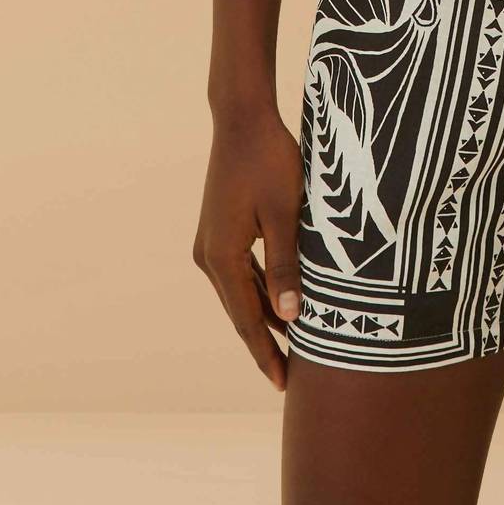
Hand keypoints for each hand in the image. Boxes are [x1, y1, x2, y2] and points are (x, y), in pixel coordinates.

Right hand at [193, 105, 304, 389]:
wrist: (243, 120)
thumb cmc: (269, 161)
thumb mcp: (286, 213)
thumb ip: (287, 265)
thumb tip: (290, 317)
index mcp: (222, 258)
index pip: (247, 320)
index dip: (266, 353)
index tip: (284, 383)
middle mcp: (209, 256)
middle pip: (241, 311)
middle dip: (266, 343)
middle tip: (294, 376)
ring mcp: (212, 243)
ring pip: (242, 292)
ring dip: (265, 316)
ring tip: (293, 345)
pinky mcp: (220, 230)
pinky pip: (242, 272)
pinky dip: (262, 290)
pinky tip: (281, 302)